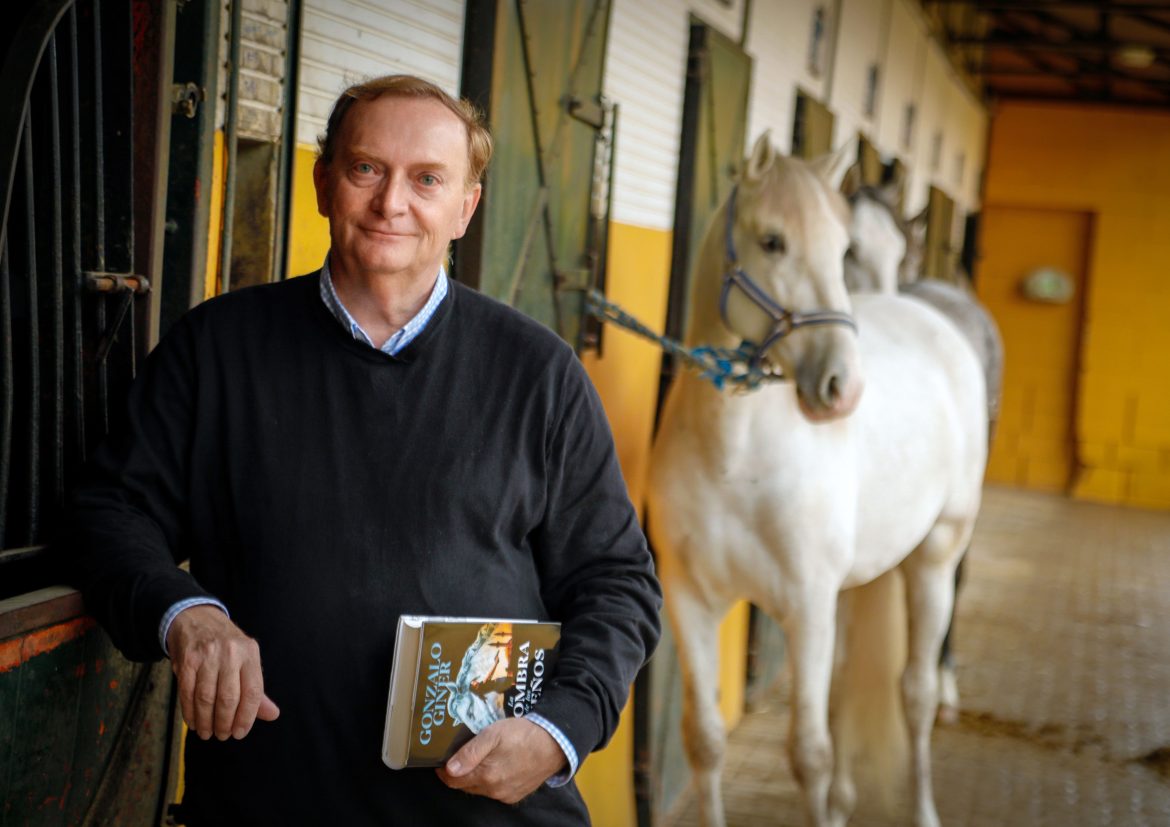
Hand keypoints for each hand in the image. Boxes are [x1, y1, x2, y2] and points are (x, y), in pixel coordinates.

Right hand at [167, 604, 279, 740]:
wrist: (196, 619)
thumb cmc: (226, 646)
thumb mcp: (247, 660)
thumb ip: (257, 690)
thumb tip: (273, 715)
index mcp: (250, 653)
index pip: (253, 691)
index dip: (247, 717)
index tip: (240, 733)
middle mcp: (230, 652)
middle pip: (228, 698)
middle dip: (225, 723)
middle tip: (223, 736)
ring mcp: (207, 655)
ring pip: (206, 698)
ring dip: (206, 721)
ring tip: (208, 733)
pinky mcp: (187, 660)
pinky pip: (187, 693)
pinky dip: (190, 712)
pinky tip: (193, 722)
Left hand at [436, 718, 566, 803]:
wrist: (554, 743)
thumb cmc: (523, 734)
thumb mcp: (493, 734)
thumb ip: (470, 752)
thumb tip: (449, 769)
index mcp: (486, 775)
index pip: (453, 780)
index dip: (443, 771)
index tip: (440, 760)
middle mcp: (494, 790)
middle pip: (466, 785)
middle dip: (459, 773)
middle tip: (458, 756)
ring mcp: (506, 794)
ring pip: (481, 788)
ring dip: (475, 777)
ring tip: (479, 759)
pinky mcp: (516, 794)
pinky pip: (495, 791)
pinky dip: (490, 781)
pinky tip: (496, 766)